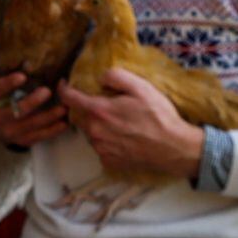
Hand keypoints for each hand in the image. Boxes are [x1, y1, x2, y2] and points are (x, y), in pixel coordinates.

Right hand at [0, 37, 65, 147]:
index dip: (7, 84)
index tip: (22, 76)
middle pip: (14, 111)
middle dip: (31, 102)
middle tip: (47, 91)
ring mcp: (9, 131)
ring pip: (30, 125)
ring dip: (48, 117)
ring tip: (63, 108)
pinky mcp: (21, 141)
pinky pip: (38, 137)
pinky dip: (52, 131)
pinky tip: (64, 123)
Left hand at [56, 68, 204, 179]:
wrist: (174, 148)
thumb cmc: (158, 116)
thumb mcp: (141, 87)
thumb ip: (116, 76)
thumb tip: (100, 77)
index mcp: (98, 111)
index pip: (69, 97)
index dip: (64, 88)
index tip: (64, 84)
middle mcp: (94, 131)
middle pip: (81, 115)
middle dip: (91, 109)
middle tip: (112, 107)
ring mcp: (100, 148)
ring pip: (91, 132)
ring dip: (99, 125)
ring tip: (122, 124)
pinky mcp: (108, 161)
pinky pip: (101, 147)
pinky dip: (108, 141)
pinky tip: (124, 138)